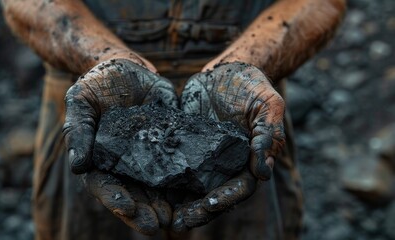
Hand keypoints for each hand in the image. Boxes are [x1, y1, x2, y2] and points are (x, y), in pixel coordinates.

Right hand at [62, 59, 177, 234]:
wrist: (127, 68)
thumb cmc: (98, 85)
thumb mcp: (81, 102)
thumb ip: (79, 131)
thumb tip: (77, 166)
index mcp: (102, 160)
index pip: (106, 186)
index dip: (115, 199)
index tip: (126, 209)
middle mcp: (127, 164)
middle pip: (134, 194)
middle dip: (144, 211)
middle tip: (157, 224)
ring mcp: (151, 156)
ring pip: (158, 187)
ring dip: (166, 204)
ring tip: (176, 220)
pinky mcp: (171, 144)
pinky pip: (180, 164)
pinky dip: (187, 180)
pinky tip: (197, 192)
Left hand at [173, 62, 285, 229]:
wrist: (225, 72)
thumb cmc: (251, 87)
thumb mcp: (268, 105)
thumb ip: (268, 134)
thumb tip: (264, 171)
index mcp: (247, 160)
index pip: (240, 187)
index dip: (227, 197)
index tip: (210, 203)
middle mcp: (224, 165)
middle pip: (213, 195)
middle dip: (198, 211)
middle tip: (179, 223)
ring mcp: (202, 158)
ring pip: (191, 187)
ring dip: (179, 203)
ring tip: (162, 217)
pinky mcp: (184, 147)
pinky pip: (173, 166)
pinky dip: (163, 180)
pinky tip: (147, 189)